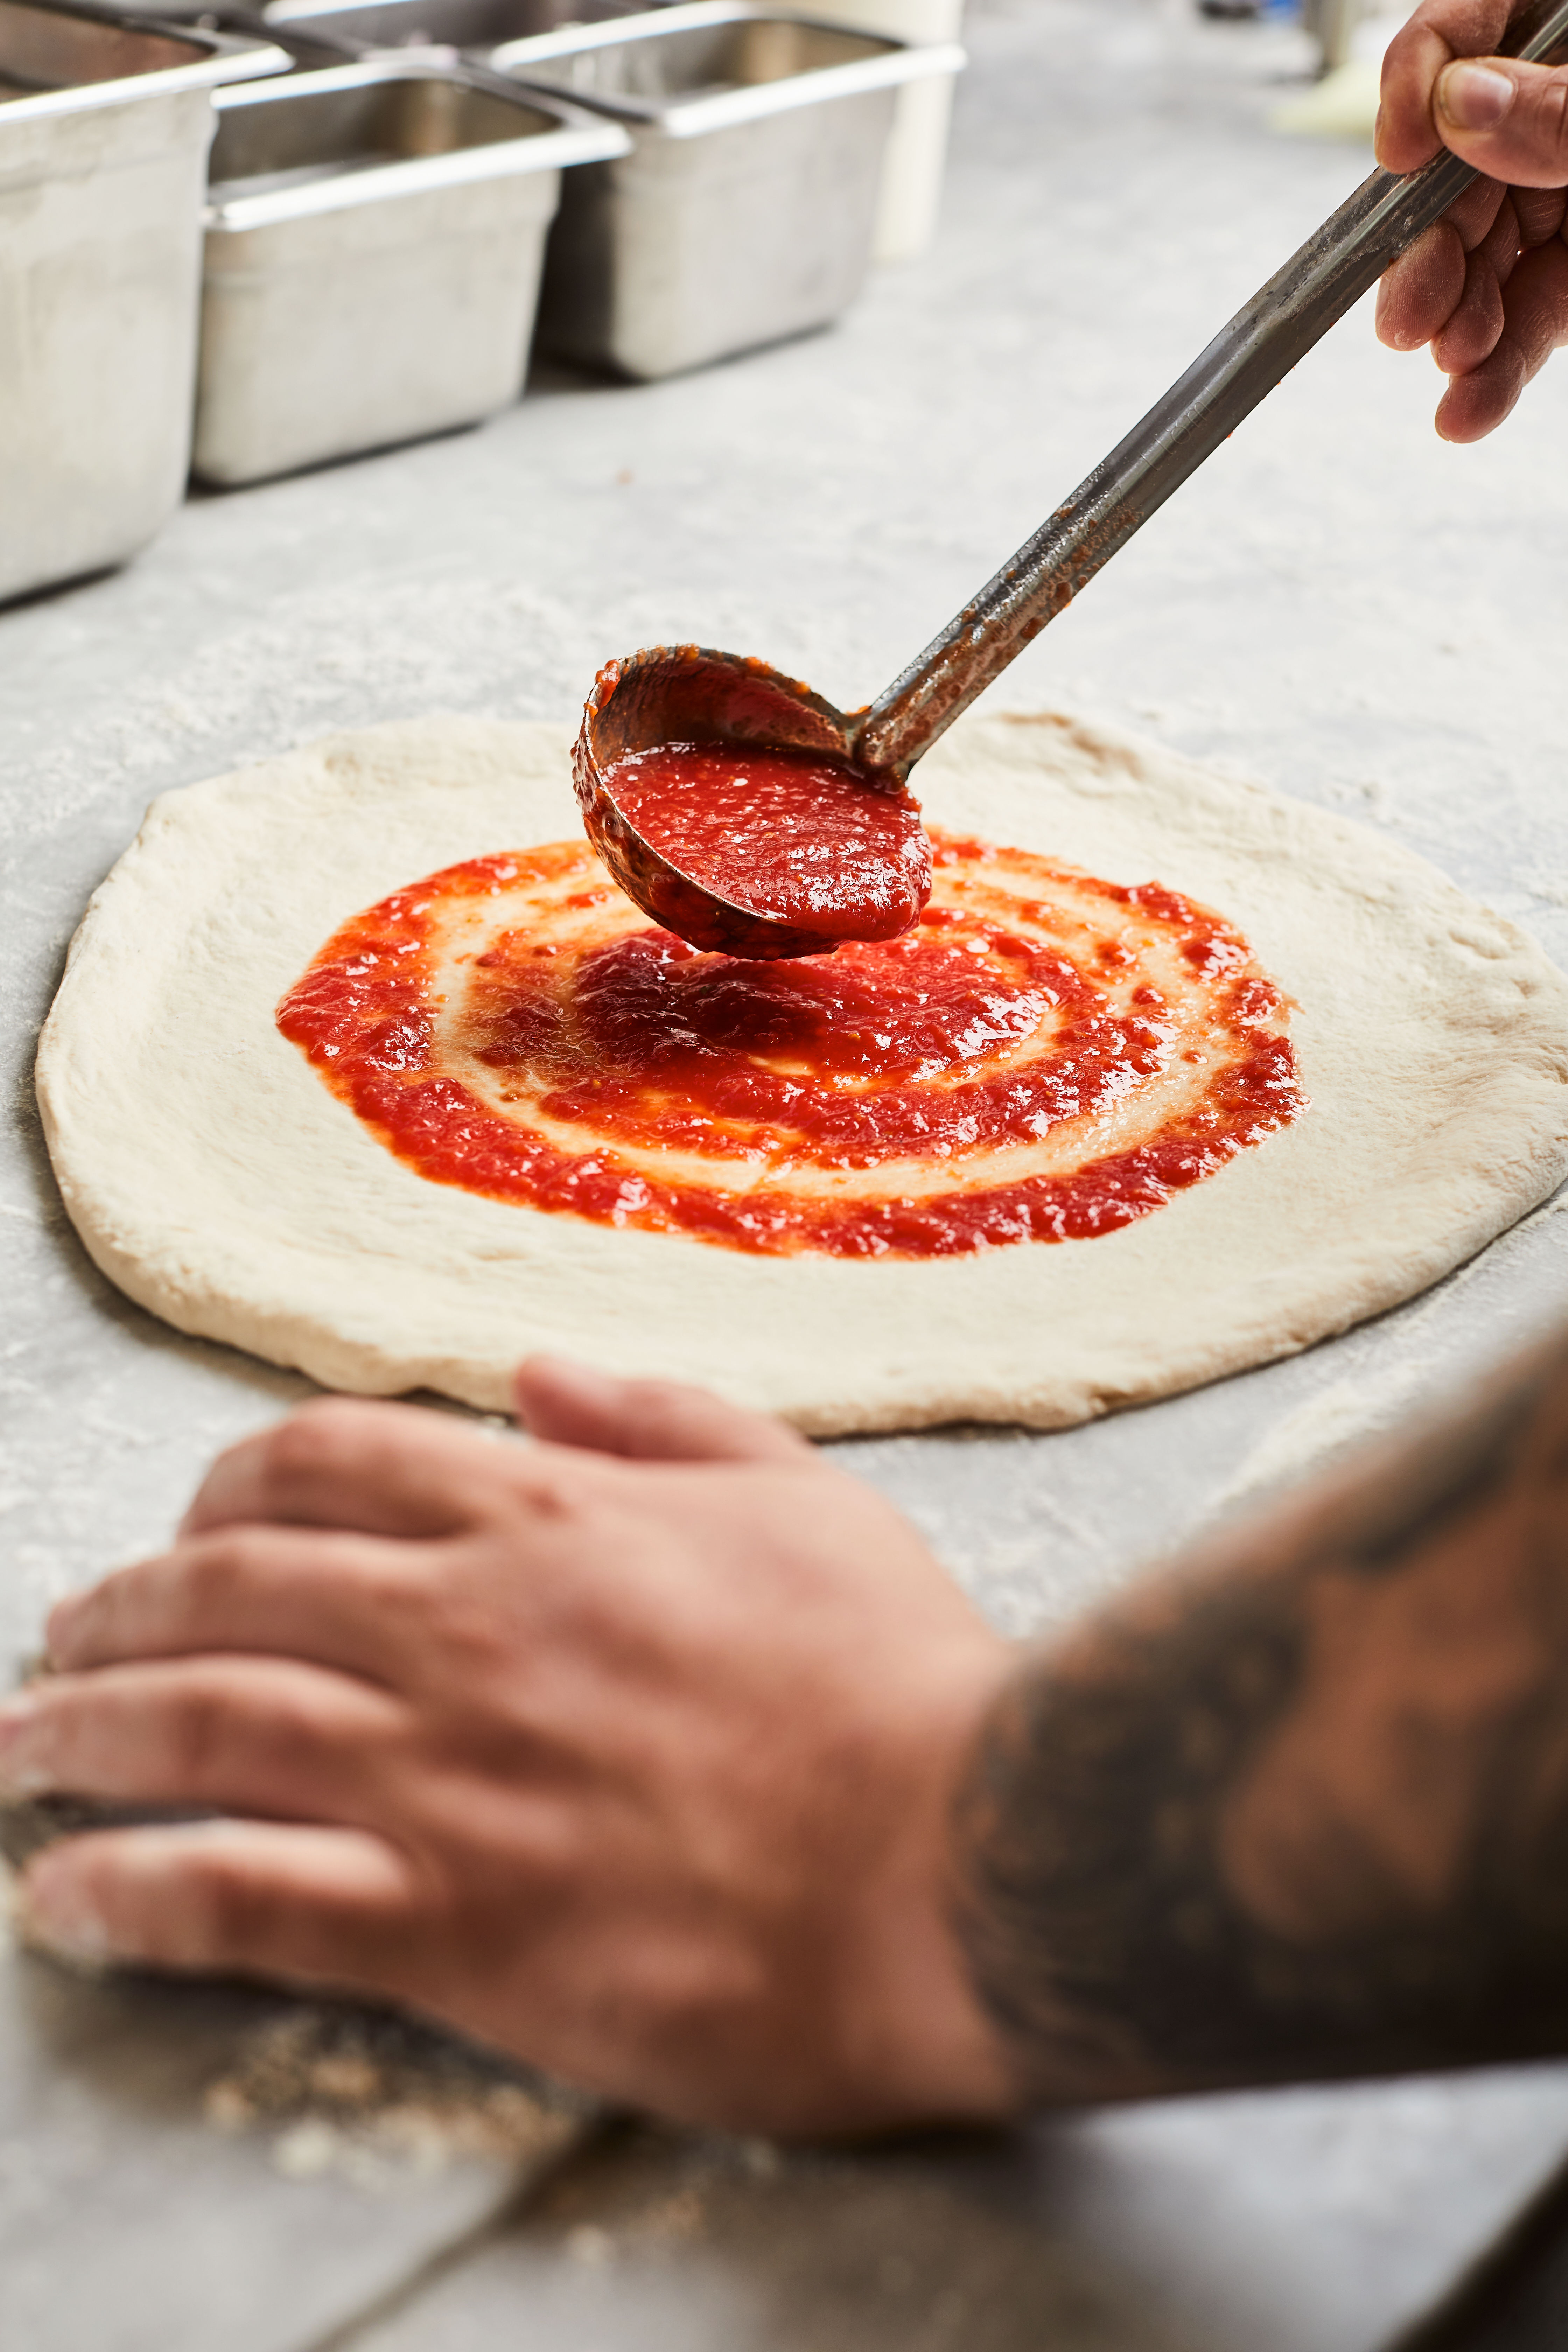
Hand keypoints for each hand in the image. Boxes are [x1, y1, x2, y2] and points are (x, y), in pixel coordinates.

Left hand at [3, 1361, 1013, 2136]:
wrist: (963, 1856)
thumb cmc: (897, 1676)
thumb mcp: (803, 1491)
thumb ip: (659, 1417)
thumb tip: (532, 1369)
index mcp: (545, 1519)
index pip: (320, 1467)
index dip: (226, 1490)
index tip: (189, 1528)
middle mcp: (464, 1629)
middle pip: (224, 1590)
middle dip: (116, 1605)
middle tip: (63, 1635)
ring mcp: (444, 1776)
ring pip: (197, 1726)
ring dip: (81, 1731)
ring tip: (19, 1748)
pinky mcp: (447, 1924)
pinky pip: (236, 1897)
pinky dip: (130, 1892)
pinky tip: (67, 1899)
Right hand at [1375, 0, 1567, 437]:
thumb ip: (1565, 107)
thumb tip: (1465, 105)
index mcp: (1561, 27)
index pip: (1458, 31)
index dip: (1415, 86)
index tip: (1400, 153)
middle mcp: (1550, 109)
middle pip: (1459, 168)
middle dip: (1431, 251)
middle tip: (1411, 314)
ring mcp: (1561, 189)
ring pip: (1487, 255)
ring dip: (1460, 323)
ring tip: (1457, 367)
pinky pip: (1533, 311)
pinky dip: (1500, 367)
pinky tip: (1470, 409)